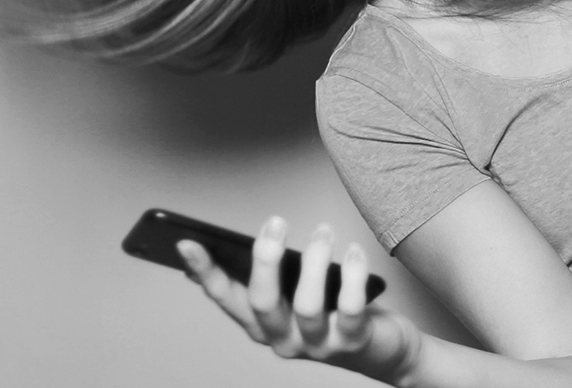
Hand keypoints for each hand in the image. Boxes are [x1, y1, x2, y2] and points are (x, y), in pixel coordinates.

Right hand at [179, 217, 421, 381]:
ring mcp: (317, 345)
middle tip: (276, 222)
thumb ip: (276, 276)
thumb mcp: (298, 294)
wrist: (384, 350)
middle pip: (262, 303)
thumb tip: (252, 240)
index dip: (205, 273)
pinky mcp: (353, 342)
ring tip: (323, 230)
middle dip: (265, 260)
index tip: (186, 243)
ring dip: (314, 262)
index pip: (226, 299)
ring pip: (306, 306)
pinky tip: (354, 250)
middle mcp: (283, 339)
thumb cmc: (336, 312)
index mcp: (262, 324)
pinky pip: (351, 308)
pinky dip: (352, 276)